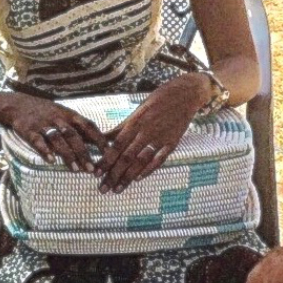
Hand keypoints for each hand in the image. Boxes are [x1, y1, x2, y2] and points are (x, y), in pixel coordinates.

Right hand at [0, 94, 104, 172]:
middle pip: (74, 136)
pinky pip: (37, 141)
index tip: (108, 153)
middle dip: (83, 153)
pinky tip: (51, 161)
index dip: (99, 139)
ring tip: (75, 169)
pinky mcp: (28, 130)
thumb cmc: (48, 112)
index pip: (88, 126)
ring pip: (58, 139)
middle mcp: (58, 119)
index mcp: (70, 115)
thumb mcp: (66, 115)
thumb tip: (102, 142)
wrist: (19, 104)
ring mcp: (43, 124)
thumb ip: (81, 128)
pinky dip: (44, 150)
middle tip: (91, 169)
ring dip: (67, 155)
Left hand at [96, 77, 205, 193]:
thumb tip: (102, 139)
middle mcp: (147, 131)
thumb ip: (121, 127)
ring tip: (118, 189)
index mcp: (135, 122)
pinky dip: (149, 169)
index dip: (106, 161)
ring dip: (128, 177)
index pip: (116, 146)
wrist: (186, 93)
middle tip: (103, 189)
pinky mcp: (173, 142)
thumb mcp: (137, 111)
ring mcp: (161, 137)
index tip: (96, 173)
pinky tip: (139, 179)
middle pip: (127, 157)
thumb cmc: (158, 100)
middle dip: (113, 175)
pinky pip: (160, 159)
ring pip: (141, 161)